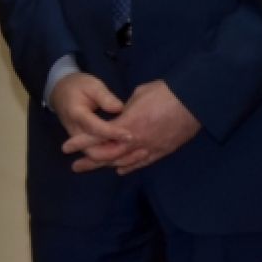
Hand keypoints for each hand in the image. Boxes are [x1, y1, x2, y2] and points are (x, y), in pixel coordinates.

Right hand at [49, 73, 131, 160]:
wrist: (60, 92)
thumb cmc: (78, 86)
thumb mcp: (92, 85)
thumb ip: (105, 97)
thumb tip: (120, 108)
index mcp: (77, 114)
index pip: (95, 128)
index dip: (112, 133)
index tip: (129, 135)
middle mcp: (75, 132)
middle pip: (93, 151)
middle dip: (114, 153)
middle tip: (135, 150)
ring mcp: (78, 140)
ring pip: (96, 156)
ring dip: (115, 158)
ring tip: (137, 154)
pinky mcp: (83, 143)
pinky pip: (97, 153)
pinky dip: (112, 156)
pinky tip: (129, 155)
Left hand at [63, 80, 200, 175]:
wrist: (193, 101)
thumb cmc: (166, 92)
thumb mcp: (139, 94)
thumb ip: (126, 108)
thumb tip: (122, 113)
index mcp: (127, 124)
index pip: (98, 136)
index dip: (82, 142)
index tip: (67, 147)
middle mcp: (136, 140)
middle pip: (108, 155)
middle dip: (90, 160)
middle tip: (76, 165)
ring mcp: (149, 148)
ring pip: (123, 162)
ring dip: (107, 165)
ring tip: (94, 169)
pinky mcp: (162, 152)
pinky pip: (141, 162)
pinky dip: (129, 166)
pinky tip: (120, 170)